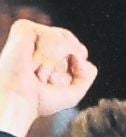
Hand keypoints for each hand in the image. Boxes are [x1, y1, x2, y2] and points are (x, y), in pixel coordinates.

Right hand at [0, 18, 94, 134]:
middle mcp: (41, 40)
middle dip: (64, 67)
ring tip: (35, 72)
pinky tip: (31, 64)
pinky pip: (52, 36)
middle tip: (45, 79)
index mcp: (50, 53)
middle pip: (75, 45)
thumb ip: (87, 74)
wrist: (18, 99)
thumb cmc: (40, 99)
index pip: (80, 51)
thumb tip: (80, 55)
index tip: (53, 83)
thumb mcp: (73, 92)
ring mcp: (32, 33)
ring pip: (64, 40)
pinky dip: (46, 55)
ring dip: (53, 64)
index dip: (75, 69)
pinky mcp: (24, 28)